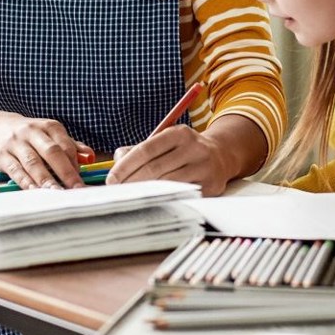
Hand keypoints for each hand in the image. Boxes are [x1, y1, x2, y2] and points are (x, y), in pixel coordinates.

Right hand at [0, 114, 92, 188]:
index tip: (81, 181)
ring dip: (46, 180)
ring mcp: (16, 143)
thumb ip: (72, 146)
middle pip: (51, 152)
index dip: (75, 163)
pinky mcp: (2, 155)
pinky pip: (16, 170)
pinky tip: (35, 192)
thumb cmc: (31, 136)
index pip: (65, 145)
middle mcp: (32, 132)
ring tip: (57, 194)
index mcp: (49, 126)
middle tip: (76, 189)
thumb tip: (90, 157)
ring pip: (33, 162)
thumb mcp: (52, 135)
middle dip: (65, 172)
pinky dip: (26, 182)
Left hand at [107, 126, 229, 195]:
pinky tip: (152, 201)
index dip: (125, 166)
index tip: (112, 178)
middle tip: (118, 191)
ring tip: (131, 196)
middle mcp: (194, 148)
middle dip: (131, 182)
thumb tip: (117, 160)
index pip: (146, 150)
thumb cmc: (185, 151)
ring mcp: (204, 167)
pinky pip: (180, 195)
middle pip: (154, 169)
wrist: (222, 156)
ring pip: (166, 184)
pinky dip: (163, 198)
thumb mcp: (165, 142)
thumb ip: (139, 150)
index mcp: (179, 133)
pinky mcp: (210, 185)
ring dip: (145, 192)